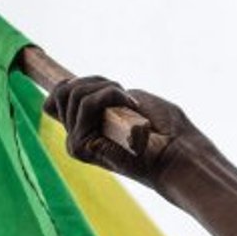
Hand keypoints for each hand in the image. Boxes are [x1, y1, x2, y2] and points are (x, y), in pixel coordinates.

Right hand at [43, 75, 199, 185]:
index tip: (108, 87)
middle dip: (99, 82)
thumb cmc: (166, 129)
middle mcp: (77, 137)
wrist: (179, 152)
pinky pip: (86, 105)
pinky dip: (111, 96)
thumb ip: (99, 93)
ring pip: (74, 95)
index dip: (75, 83)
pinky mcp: (80, 147)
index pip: (57, 96)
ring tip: (132, 106)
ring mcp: (76, 144)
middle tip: (127, 98)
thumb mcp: (130, 99)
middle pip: (64, 91)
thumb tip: (68, 86)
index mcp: (86, 127)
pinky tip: (132, 109)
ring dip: (109, 90)